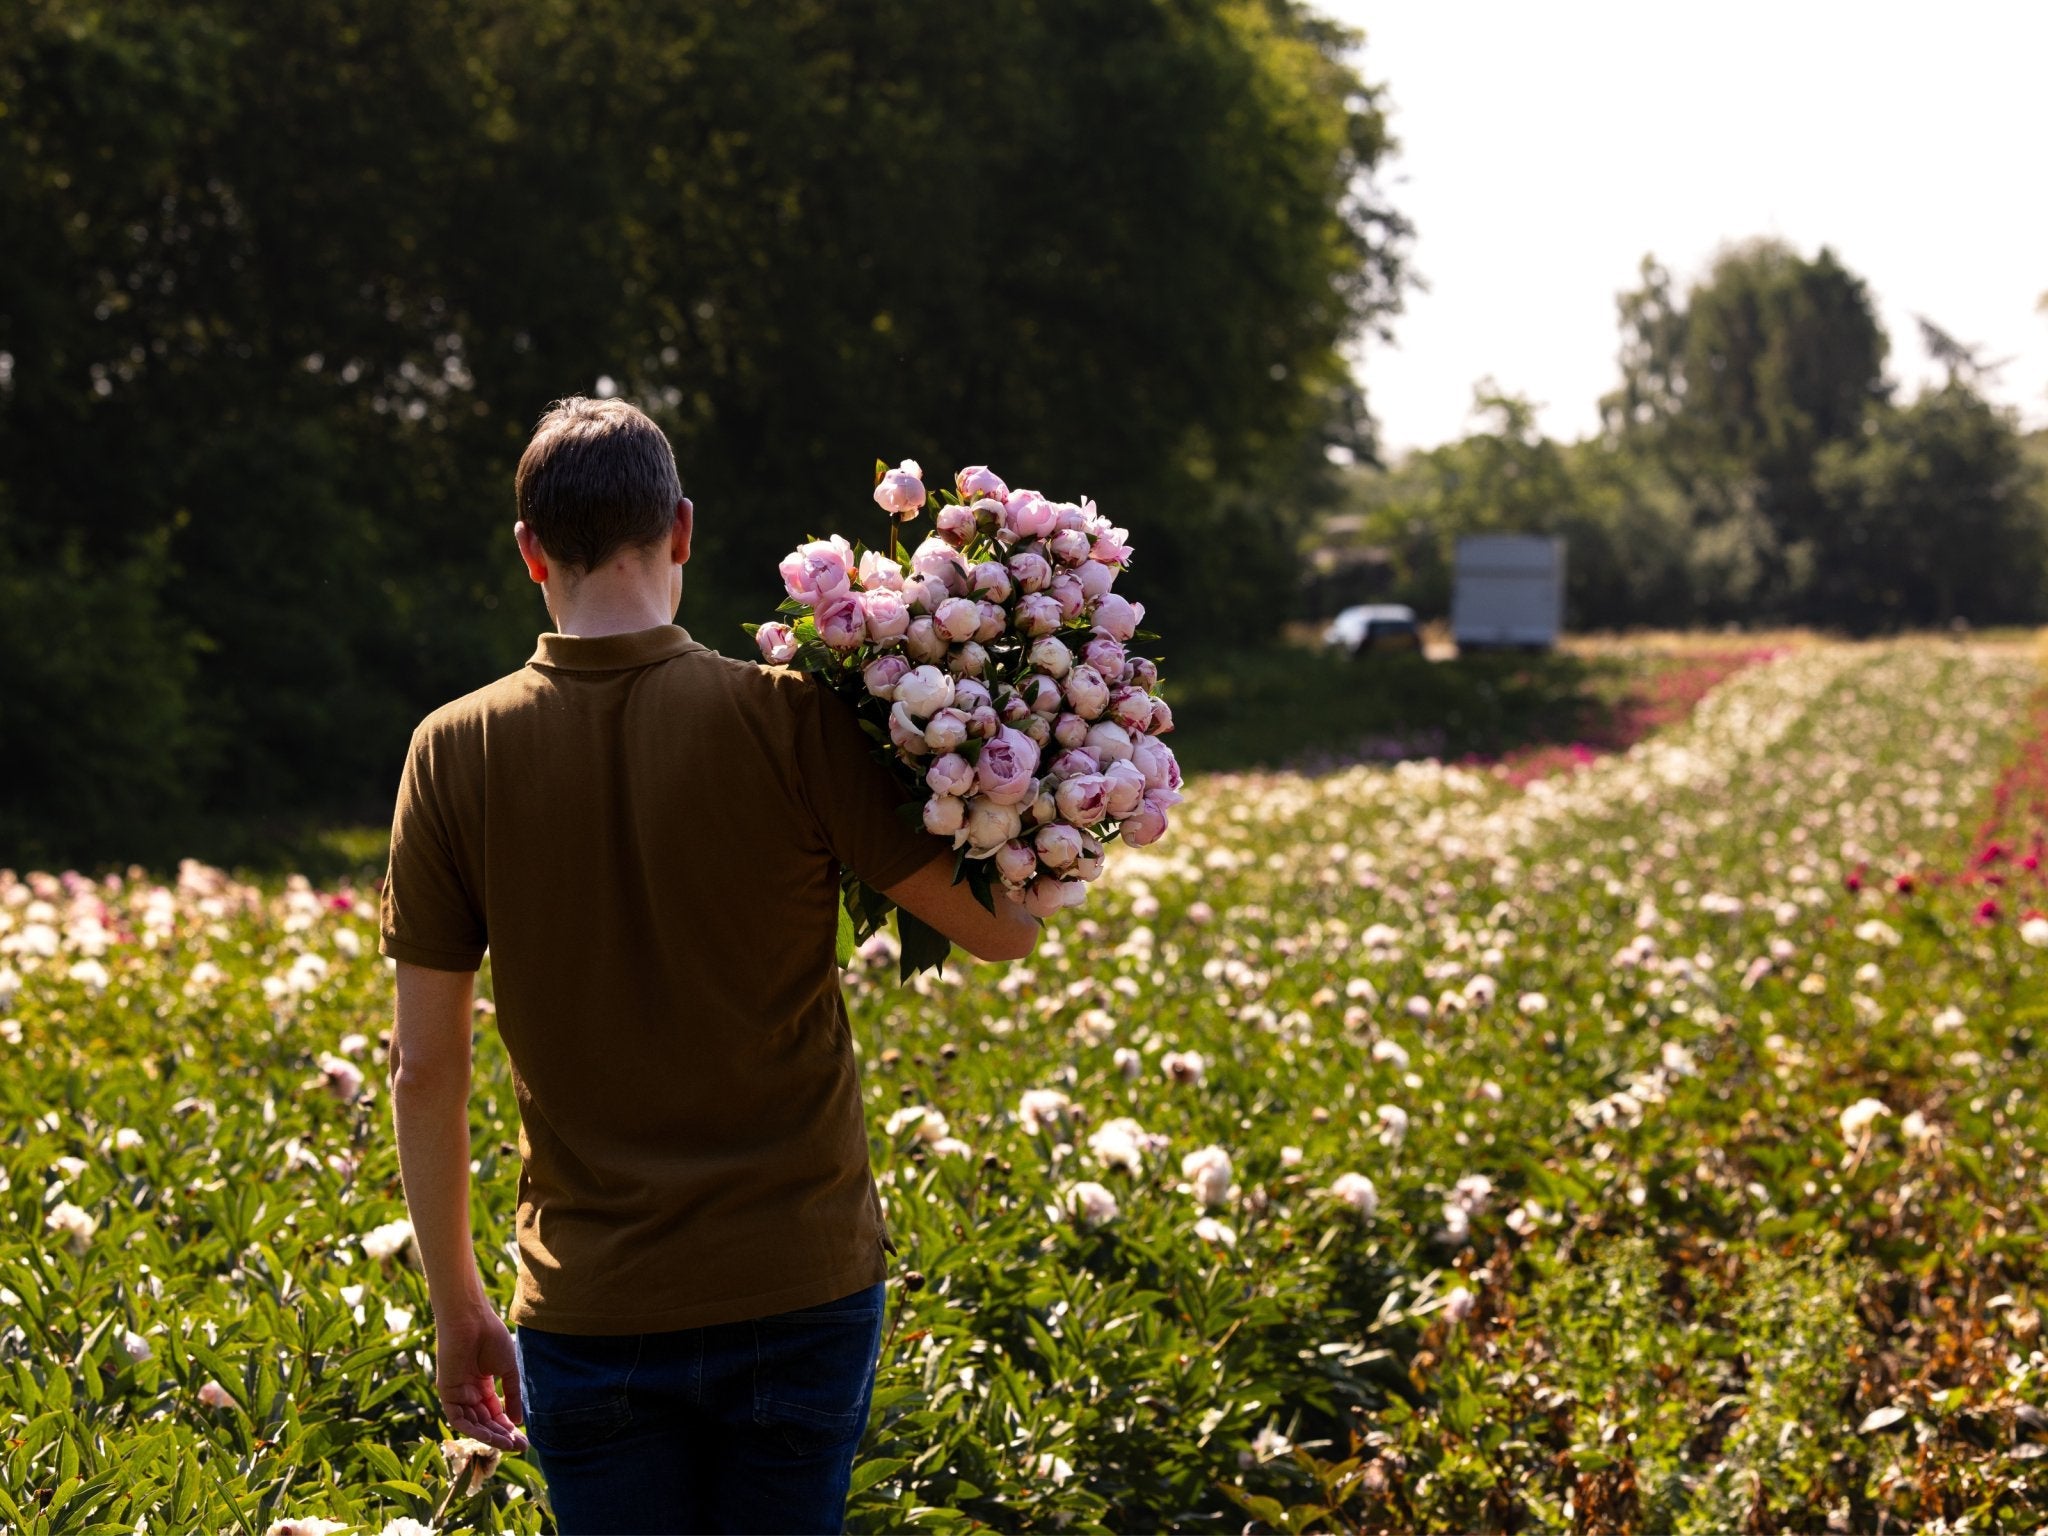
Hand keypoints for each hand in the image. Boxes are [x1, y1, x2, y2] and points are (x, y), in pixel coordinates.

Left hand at [434, 1305, 527, 1452]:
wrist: (472, 1321)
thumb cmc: (491, 1338)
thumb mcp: (508, 1370)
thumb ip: (512, 1396)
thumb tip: (518, 1422)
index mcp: (482, 1385)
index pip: (495, 1413)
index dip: (508, 1427)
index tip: (524, 1440)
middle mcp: (469, 1393)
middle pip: (485, 1422)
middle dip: (502, 1436)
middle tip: (521, 1447)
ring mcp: (457, 1394)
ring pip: (473, 1424)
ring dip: (490, 1436)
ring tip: (510, 1444)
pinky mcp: (447, 1393)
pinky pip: (459, 1418)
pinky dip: (474, 1429)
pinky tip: (491, 1436)